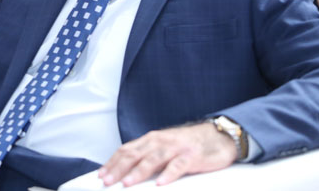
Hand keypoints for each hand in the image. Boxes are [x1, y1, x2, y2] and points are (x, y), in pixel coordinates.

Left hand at [98, 123, 236, 186]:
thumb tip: (126, 170)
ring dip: (138, 172)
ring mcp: (176, 148)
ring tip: (127, 184)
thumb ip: (147, 156)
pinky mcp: (192, 156)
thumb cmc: (187, 144)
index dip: (112, 162)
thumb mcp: (164, 147)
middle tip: (107, 181)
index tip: (101, 174)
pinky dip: (168, 174)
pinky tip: (160, 183)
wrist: (217, 135)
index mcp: (151, 139)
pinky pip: (178, 166)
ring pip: (153, 159)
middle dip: (119, 168)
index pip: (127, 150)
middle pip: (135, 154)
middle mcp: (160, 141)